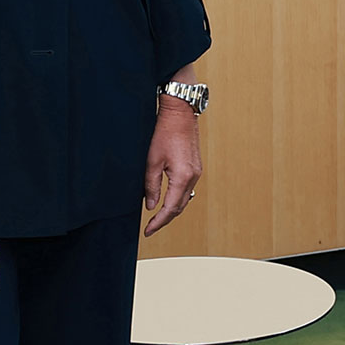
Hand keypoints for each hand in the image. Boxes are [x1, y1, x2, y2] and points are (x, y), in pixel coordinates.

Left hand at [143, 99, 202, 235]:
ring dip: (171, 210)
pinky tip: (167, 200)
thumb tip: (151, 206)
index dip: (158, 222)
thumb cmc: (164, 133)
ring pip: (184, 199)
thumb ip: (151, 186)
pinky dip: (177, 199)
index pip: (170, 209)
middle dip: (165, 220)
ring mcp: (196, 172)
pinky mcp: (195, 167)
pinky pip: (187, 190)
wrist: (180, 114)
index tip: (148, 231)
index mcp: (183, 177)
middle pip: (179, 207)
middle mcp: (193, 177)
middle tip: (150, 228)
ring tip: (157, 218)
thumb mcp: (152, 161)